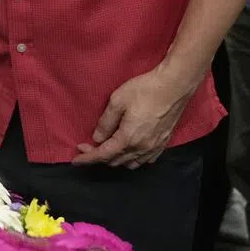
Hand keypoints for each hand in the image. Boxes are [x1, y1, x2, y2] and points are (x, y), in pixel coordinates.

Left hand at [73, 64, 197, 167]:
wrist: (174, 87)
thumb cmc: (143, 90)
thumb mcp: (117, 101)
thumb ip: (105, 122)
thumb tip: (97, 138)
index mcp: (128, 139)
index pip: (103, 155)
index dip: (88, 158)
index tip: (75, 160)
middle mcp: (142, 148)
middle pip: (116, 161)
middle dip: (99, 157)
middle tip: (88, 146)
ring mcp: (155, 147)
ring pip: (131, 163)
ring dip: (116, 160)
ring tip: (106, 149)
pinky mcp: (163, 143)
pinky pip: (145, 160)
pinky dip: (133, 160)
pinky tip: (128, 152)